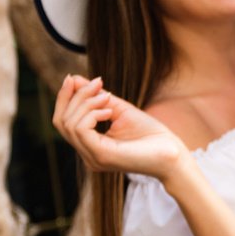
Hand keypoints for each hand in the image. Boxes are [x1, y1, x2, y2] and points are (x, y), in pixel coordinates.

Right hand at [51, 75, 187, 179]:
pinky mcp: (101, 156)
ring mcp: (92, 157)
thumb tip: (75, 79)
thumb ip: (98, 97)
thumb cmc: (152, 135)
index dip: (63, 98)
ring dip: (86, 102)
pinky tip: (109, 110)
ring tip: (107, 97)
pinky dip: (91, 113)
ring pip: (69, 124)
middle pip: (61, 121)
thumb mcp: (121, 110)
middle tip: (96, 83)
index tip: (73, 77)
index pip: (62, 122)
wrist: (173, 155)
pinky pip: (81, 129)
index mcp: (90, 146)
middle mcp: (87, 154)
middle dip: (75, 97)